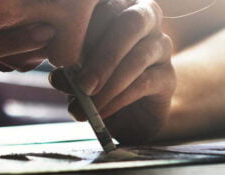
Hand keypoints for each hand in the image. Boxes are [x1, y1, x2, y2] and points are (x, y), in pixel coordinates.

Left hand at [49, 0, 175, 143]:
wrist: (126, 114)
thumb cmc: (97, 82)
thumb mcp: (76, 74)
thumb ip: (68, 71)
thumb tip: (56, 76)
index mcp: (119, 6)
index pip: (106, 6)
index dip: (84, 28)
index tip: (61, 55)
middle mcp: (146, 19)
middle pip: (130, 24)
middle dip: (103, 55)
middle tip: (82, 84)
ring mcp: (161, 46)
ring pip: (138, 57)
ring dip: (109, 83)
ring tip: (87, 103)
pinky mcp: (168, 77)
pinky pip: (144, 83)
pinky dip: (118, 99)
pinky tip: (101, 112)